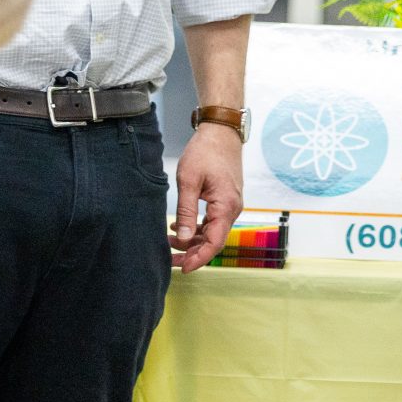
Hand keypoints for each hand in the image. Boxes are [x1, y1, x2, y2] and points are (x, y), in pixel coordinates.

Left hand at [169, 124, 244, 273]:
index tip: (182, 269)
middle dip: (192, 253)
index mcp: (226, 207)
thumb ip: (186, 212)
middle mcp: (232, 209)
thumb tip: (181, 238)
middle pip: (214, 241)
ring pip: (212, 232)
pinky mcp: (226, 200)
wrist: (221, 132)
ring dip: (192, 241)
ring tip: (169, 243)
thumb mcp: (189, 182)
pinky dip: (197, 228)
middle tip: (170, 260)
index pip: (214, 243)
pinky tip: (178, 227)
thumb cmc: (205, 152)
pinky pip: (213, 221)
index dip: (199, 259)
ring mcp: (231, 205)